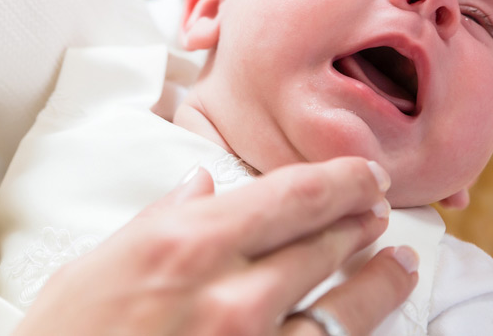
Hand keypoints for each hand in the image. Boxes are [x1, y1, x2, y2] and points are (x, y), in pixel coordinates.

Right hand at [14, 158, 417, 335]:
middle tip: (381, 210)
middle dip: (362, 222)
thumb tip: (202, 183)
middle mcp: (231, 296)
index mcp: (187, 245)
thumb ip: (159, 219)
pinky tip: (357, 328)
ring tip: (398, 265)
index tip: (364, 173)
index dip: (339, 181)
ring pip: (342, 312)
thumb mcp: (94, 267)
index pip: (291, 198)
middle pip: (324, 246)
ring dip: (378, 284)